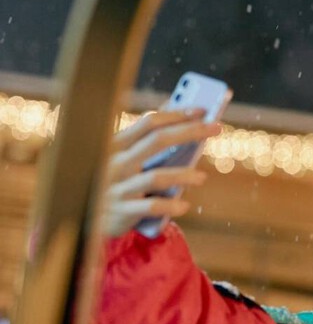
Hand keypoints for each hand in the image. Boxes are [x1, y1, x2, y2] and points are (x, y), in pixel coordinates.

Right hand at [104, 109, 221, 237]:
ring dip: (183, 175)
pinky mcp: (122, 211)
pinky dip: (171, 206)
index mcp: (117, 144)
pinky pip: (152, 207)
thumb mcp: (124, 157)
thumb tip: (174, 108)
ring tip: (202, 177)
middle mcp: (116, 162)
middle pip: (158, 141)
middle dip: (190, 131)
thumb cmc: (114, 181)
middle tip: (216, 128)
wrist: (85, 215)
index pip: (149, 122)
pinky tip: (184, 205)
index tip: (202, 110)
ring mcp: (119, 187)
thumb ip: (145, 137)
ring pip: (156, 176)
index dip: (177, 114)